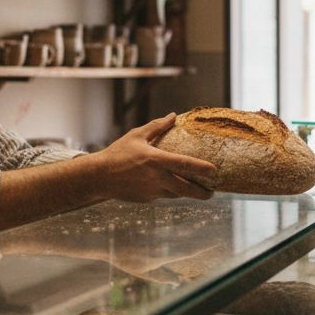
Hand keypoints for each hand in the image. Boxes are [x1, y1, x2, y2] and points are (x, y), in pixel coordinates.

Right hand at [90, 113, 218, 201]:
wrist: (99, 176)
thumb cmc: (118, 153)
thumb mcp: (137, 136)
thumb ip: (157, 126)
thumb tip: (173, 116)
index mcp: (155, 160)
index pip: (184, 164)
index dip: (201, 168)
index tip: (215, 170)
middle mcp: (156, 178)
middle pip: (186, 189)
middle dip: (201, 193)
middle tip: (212, 192)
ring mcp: (152, 191)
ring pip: (175, 194)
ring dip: (185, 192)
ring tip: (195, 188)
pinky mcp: (147, 199)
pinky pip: (162, 195)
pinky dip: (168, 191)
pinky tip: (168, 185)